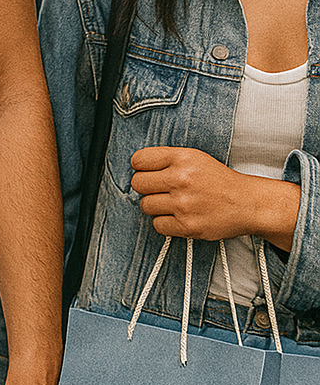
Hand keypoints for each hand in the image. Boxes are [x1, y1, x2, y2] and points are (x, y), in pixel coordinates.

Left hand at [131, 147, 299, 249]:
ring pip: (145, 205)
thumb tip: (137, 167)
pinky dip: (165, 223)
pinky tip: (177, 217)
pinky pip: (157, 225)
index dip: (140, 167)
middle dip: (146, 187)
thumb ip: (167, 160)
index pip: (139, 160)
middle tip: (159, 190)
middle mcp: (181, 179)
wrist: (247, 203)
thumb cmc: (219, 181)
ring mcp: (184, 204)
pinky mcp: (187, 226)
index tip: (146, 172)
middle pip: (138, 184)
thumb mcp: (195, 158)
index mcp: (182, 158)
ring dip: (155, 206)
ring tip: (171, 204)